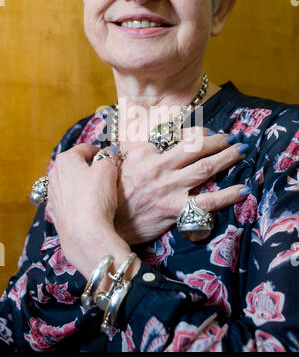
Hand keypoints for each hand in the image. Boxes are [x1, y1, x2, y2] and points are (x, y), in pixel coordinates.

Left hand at [46, 144, 140, 284]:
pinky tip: (89, 207)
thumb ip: (109, 157)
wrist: (84, 234)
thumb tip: (109, 156)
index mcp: (66, 160)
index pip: (85, 148)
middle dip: (91, 168)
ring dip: (84, 184)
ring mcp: (53, 195)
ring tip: (100, 193)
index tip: (110, 157)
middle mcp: (54, 175)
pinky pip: (69, 200)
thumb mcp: (108, 169)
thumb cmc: (95, 198)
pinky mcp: (55, 212)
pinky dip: (78, 200)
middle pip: (76, 165)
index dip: (100, 151)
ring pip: (71, 183)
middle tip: (107, 175)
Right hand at [114, 129, 249, 244]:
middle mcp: (163, 171)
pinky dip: (227, 196)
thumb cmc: (116, 191)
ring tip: (242, 151)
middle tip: (235, 138)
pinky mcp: (175, 211)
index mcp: (152, 157)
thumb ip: (146, 149)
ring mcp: (170, 191)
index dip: (202, 134)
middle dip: (220, 142)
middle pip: (198, 151)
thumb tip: (161, 140)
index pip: (182, 140)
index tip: (212, 134)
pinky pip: (206, 203)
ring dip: (227, 159)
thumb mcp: (127, 162)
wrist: (108, 222)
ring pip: (205, 170)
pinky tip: (243, 190)